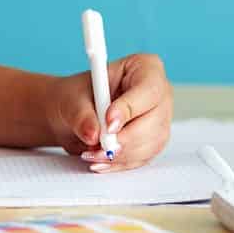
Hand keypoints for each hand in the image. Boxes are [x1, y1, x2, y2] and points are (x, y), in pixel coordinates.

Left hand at [47, 53, 172, 171]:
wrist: (74, 113)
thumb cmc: (78, 96)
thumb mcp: (73, 98)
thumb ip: (82, 115)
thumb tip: (93, 134)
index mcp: (145, 68)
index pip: (149, 89)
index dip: (130, 108)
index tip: (108, 123)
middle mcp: (159, 94)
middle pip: (155, 120)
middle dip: (125, 139)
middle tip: (98, 147)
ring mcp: (159, 119)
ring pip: (151, 143)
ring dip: (121, 155)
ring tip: (93, 155)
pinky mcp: (152, 141)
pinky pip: (143, 157)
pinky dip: (121, 163)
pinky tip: (102, 162)